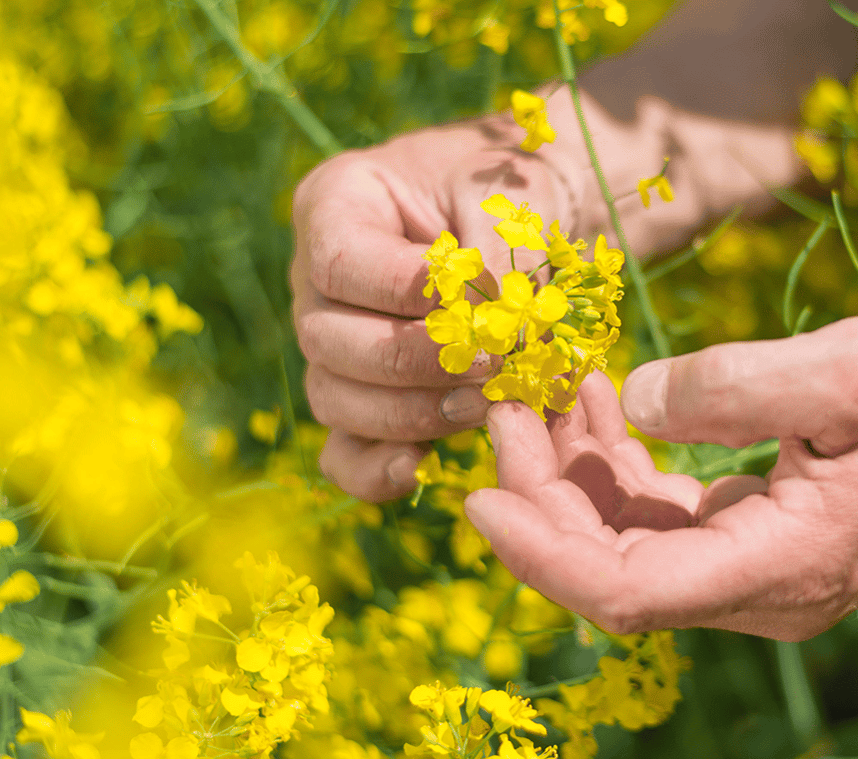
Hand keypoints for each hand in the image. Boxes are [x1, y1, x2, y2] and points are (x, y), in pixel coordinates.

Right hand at [291, 118, 580, 501]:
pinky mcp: (363, 402)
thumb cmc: (517, 189)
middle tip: (493, 363)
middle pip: (328, 341)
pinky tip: (422, 467)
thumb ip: (497, 255)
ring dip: (411, 413)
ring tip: (487, 402)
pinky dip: (376, 469)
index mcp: (337, 203)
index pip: (341, 262)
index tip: (478, 303)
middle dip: (414, 362)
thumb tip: (493, 329)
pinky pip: (345, 452)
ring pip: (336, 399)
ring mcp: (333, 347)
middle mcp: (317, 281)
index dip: (403, 292)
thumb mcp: (511, 198)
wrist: (540, 218)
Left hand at [466, 309, 857, 640]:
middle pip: (614, 567)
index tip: (477, 493)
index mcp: (785, 565)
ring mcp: (764, 569)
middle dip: (544, 491)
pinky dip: (625, 465)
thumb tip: (635, 399)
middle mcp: (766, 589)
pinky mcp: (766, 538)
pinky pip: (669, 518)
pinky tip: (605, 400)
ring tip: (547, 385)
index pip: (626, 592)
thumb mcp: (852, 368)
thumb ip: (735, 386)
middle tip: (505, 399)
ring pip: (634, 543)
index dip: (541, 551)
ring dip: (578, 472)